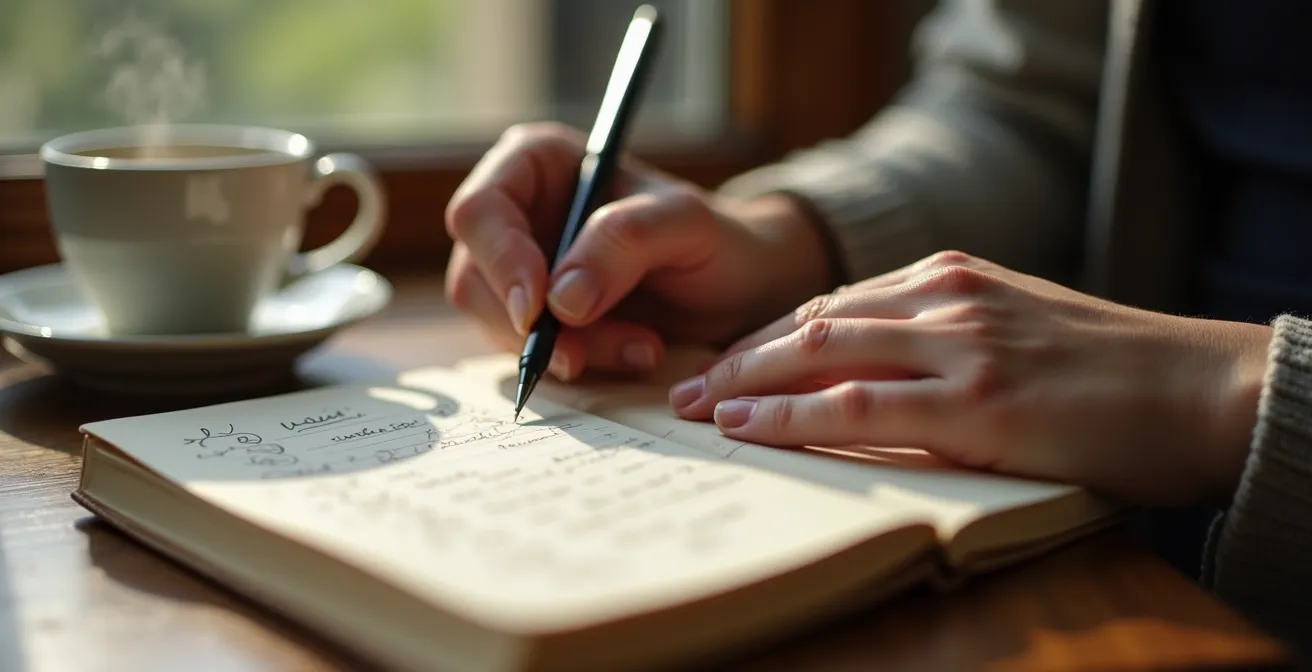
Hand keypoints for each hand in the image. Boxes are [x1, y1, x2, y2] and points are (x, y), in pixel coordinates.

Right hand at [444, 122, 834, 379]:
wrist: (742, 286)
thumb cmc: (716, 238)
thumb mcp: (685, 224)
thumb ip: (623, 242)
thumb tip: (558, 299)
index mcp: (536, 163)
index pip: (480, 212)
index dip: (499, 262)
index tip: (538, 311)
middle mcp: (517, 214)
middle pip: (476, 276)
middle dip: (533, 324)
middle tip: (589, 351)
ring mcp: (522, 270)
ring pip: (499, 324)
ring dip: (565, 350)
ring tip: (639, 347)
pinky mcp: (538, 321)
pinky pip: (531, 353)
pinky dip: (580, 363)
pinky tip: (635, 353)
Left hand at [670, 251, 1273, 505]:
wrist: (1201, 387)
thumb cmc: (1110, 371)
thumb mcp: (1015, 327)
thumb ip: (943, 337)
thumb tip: (870, 374)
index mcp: (951, 277)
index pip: (832, 303)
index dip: (767, 338)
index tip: (723, 365)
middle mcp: (945, 298)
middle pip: (809, 322)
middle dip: (737, 358)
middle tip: (683, 389)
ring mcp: (960, 345)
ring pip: (819, 353)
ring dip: (744, 383)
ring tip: (694, 409)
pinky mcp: (978, 400)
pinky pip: (858, 405)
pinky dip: (791, 415)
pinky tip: (746, 427)